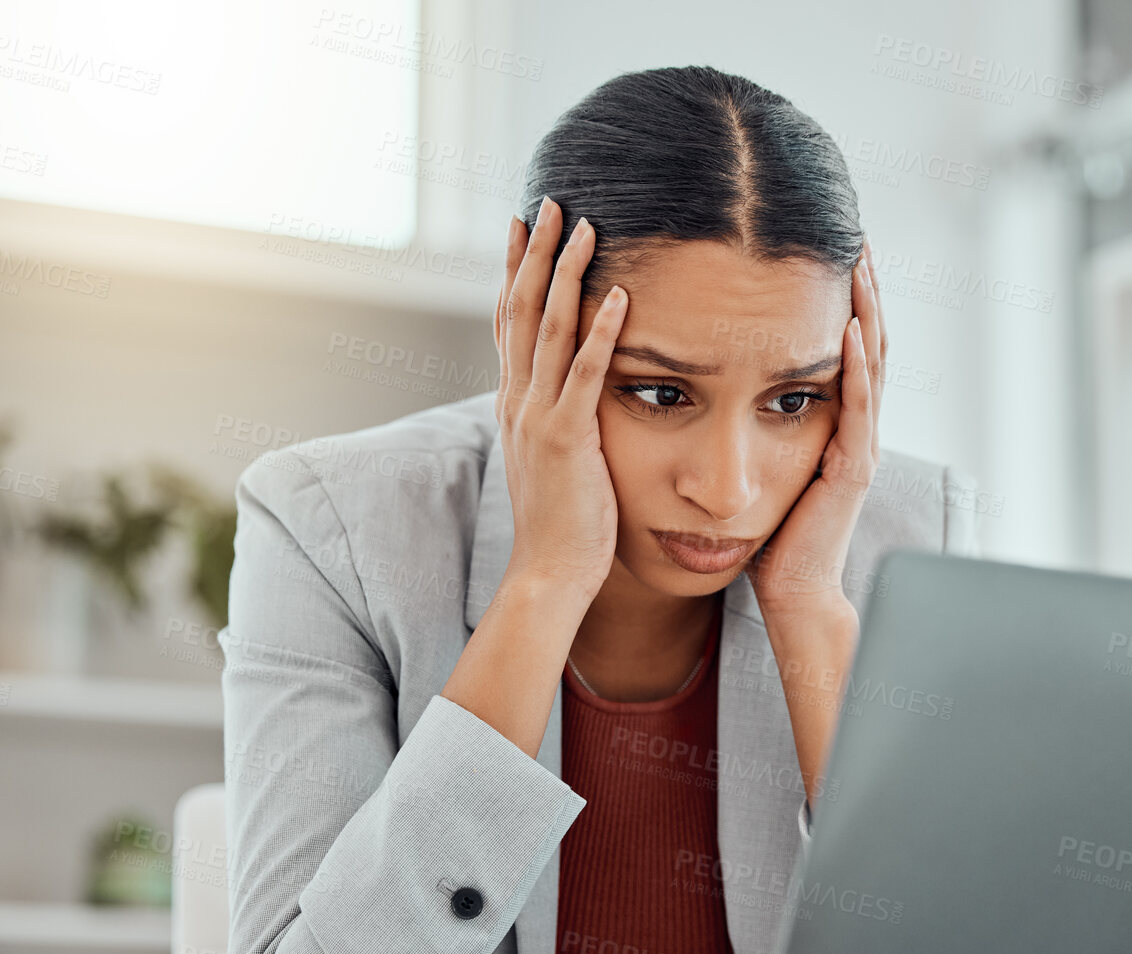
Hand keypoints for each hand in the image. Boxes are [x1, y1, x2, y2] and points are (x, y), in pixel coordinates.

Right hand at [494, 195, 628, 600]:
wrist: (549, 573)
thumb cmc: (564, 523)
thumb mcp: (556, 459)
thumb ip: (560, 420)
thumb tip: (571, 398)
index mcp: (515, 404)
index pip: (509, 323)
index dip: (516, 271)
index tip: (525, 226)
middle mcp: (518, 401)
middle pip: (520, 309)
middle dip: (537, 253)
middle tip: (553, 202)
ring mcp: (537, 418)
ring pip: (547, 328)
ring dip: (567, 273)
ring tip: (586, 226)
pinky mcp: (566, 439)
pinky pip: (584, 374)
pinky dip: (601, 331)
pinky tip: (622, 295)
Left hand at [746, 237, 887, 625]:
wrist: (794, 594)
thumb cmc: (773, 539)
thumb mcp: (765, 469)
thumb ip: (759, 429)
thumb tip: (726, 390)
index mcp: (835, 426)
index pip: (845, 350)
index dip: (845, 302)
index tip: (833, 254)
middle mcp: (855, 430)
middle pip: (868, 344)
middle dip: (864, 291)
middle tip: (858, 239)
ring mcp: (859, 447)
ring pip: (871, 365)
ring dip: (866, 313)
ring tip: (860, 266)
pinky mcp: (852, 468)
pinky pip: (857, 406)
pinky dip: (855, 365)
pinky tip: (846, 329)